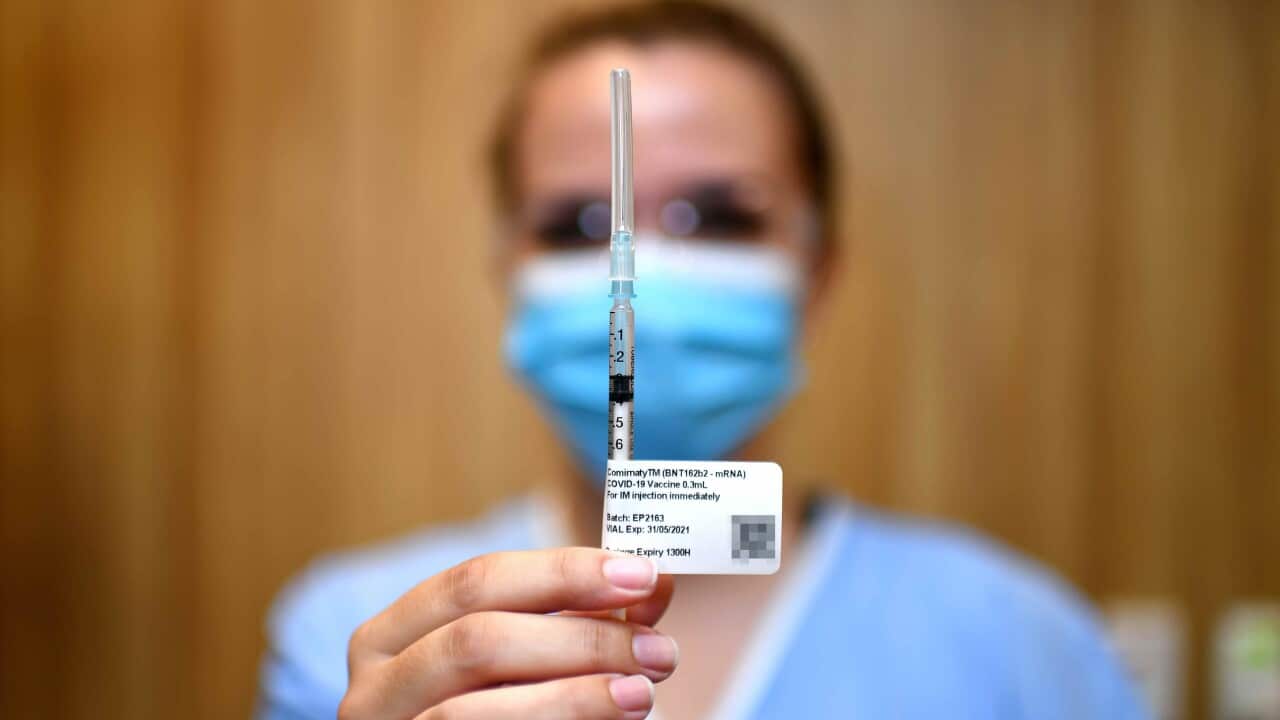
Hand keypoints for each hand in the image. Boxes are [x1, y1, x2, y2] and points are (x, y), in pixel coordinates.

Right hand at [339, 547, 677, 719]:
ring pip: (471, 712)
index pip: (477, 581)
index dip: (563, 573)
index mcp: (394, 635)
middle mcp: (375, 687)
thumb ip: (581, 622)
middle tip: (659, 649)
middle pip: (477, 641)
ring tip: (642, 693)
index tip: (643, 575)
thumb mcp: (531, 661)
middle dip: (578, 639)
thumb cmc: (497, 709)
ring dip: (572, 697)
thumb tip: (653, 585)